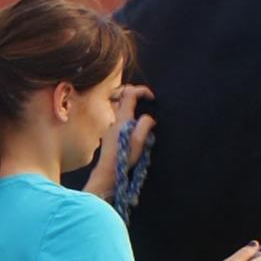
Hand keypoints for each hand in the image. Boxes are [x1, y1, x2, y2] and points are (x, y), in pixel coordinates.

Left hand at [85, 85, 154, 199]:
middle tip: (146, 101)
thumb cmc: (124, 156)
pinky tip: (134, 130)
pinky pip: (119, 118)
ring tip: (142, 117)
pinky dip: (128, 117)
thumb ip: (145, 124)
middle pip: (122, 96)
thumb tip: (149, 118)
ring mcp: (110, 125)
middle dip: (135, 94)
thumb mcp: (139, 140)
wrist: (108, 171)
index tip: (152, 97)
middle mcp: (115, 118)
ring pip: (120, 107)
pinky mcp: (109, 133)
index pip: (130, 93)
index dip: (142, 90)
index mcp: (123, 117)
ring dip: (131, 106)